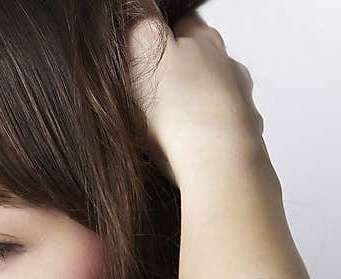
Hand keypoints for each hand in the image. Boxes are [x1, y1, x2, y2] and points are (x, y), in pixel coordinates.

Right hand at [126, 4, 267, 189]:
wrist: (216, 162)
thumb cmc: (177, 109)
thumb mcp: (142, 50)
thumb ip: (139, 19)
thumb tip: (135, 4)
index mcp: (204, 41)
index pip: (184, 23)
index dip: (163, 33)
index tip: (144, 49)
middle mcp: (229, 67)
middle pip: (203, 60)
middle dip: (181, 72)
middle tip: (151, 93)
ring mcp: (240, 103)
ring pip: (215, 96)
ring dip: (195, 106)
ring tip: (167, 127)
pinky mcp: (243, 139)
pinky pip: (222, 133)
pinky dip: (207, 137)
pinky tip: (186, 151)